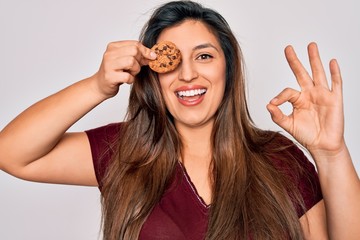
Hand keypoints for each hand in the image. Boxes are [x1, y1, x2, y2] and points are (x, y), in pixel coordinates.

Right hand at [91, 40, 156, 98]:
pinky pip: (127, 76)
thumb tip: (153, 55)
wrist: (100, 85)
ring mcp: (108, 65)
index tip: (151, 57)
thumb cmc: (115, 72)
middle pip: (134, 51)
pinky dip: (131, 79)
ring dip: (135, 70)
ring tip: (130, 74)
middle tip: (135, 68)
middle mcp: (109, 54)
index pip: (135, 44)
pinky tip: (126, 80)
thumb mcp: (125, 60)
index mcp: (113, 46)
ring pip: (131, 62)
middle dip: (139, 61)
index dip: (146, 51)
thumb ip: (137, 56)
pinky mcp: (109, 77)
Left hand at [267, 42, 344, 156]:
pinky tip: (331, 61)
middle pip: (301, 73)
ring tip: (310, 45)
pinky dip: (334, 72)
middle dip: (295, 61)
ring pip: (318, 73)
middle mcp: (310, 94)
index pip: (287, 91)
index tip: (273, 104)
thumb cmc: (306, 135)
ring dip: (314, 59)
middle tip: (288, 48)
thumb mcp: (288, 125)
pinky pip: (336, 83)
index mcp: (298, 99)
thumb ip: (278, 115)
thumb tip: (268, 105)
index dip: (279, 96)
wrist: (322, 146)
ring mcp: (323, 95)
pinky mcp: (335, 99)